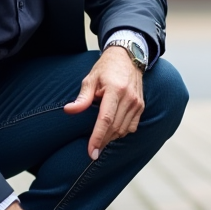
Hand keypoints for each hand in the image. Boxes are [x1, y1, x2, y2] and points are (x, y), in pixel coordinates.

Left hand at [63, 45, 144, 159]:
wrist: (128, 58)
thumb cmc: (106, 69)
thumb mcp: (91, 79)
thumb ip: (82, 98)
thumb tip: (69, 110)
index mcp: (115, 90)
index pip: (106, 119)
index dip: (98, 137)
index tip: (92, 152)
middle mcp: (129, 97)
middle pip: (115, 127)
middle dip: (102, 141)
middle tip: (92, 149)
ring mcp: (137, 103)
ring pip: (123, 130)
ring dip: (111, 137)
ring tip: (100, 138)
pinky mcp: (141, 106)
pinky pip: (131, 127)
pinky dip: (121, 132)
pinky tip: (111, 130)